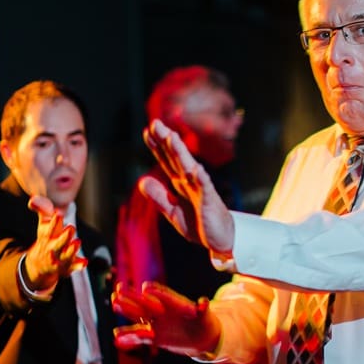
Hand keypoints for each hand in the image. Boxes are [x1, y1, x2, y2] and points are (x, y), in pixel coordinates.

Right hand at [23, 196, 86, 290]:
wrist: (39, 265)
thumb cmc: (46, 239)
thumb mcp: (44, 224)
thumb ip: (43, 210)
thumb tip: (33, 199)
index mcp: (47, 236)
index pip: (50, 228)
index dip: (54, 222)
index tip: (59, 214)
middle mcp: (52, 248)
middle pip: (58, 243)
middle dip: (64, 236)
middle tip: (71, 227)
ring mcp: (60, 259)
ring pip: (66, 256)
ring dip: (71, 250)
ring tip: (77, 242)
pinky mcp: (67, 267)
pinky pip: (73, 267)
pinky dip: (78, 265)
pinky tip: (85, 262)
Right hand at [112, 282, 219, 355]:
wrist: (200, 336)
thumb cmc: (203, 321)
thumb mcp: (205, 316)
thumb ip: (202, 309)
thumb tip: (204, 302)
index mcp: (174, 303)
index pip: (164, 295)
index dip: (156, 293)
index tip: (146, 288)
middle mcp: (161, 310)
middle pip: (145, 302)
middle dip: (133, 296)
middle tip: (119, 290)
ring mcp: (155, 322)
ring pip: (138, 315)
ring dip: (126, 310)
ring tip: (115, 303)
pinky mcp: (153, 336)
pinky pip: (139, 336)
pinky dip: (129, 337)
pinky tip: (117, 337)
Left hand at [141, 119, 234, 252]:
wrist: (222, 239)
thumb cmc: (199, 224)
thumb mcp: (172, 211)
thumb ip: (158, 197)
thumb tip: (141, 181)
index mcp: (180, 184)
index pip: (166, 161)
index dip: (157, 147)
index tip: (146, 131)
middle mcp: (190, 182)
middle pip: (176, 158)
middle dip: (166, 141)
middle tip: (156, 124)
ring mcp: (201, 190)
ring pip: (189, 168)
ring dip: (181, 153)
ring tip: (172, 138)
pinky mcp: (210, 202)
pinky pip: (205, 188)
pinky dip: (200, 178)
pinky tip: (196, 169)